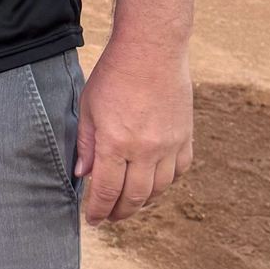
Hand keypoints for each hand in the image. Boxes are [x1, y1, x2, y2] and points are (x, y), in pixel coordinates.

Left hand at [75, 40, 192, 223]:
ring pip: (159, 189)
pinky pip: (180, 171)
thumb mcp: (88, 107)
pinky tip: (154, 180)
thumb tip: (83, 174)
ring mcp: (170, 144)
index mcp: (116, 143)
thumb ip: (86, 144)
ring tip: (130, 202)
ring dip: (143, 201)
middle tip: (109, 217)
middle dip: (120, 213)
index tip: (93, 219)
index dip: (98, 210)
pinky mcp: (186, 136)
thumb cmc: (114, 74)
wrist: (152, 49)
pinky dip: (166, 182)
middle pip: (134, 197)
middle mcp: (145, 149)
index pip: (106, 191)